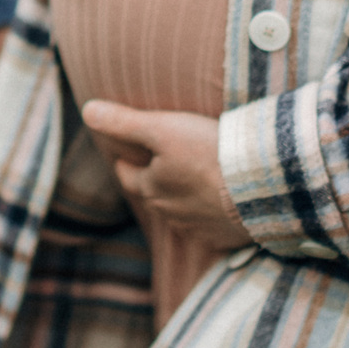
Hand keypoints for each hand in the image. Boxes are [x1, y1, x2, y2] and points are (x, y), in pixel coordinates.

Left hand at [77, 100, 253, 254]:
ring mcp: (199, 228)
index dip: (126, 165)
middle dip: (155, 182)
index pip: (128, 176)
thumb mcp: (163, 128)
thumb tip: (87, 110)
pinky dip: (212, 215)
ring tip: (194, 183)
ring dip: (184, 199)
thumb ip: (124, 121)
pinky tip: (222, 203)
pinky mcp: (227, 236)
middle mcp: (170, 213)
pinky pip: (212, 226)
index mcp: (152, 187)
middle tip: (161, 166)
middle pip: (155, 196)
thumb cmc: (208, 152)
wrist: (261, 185)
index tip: (125, 157)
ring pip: (182, 213)